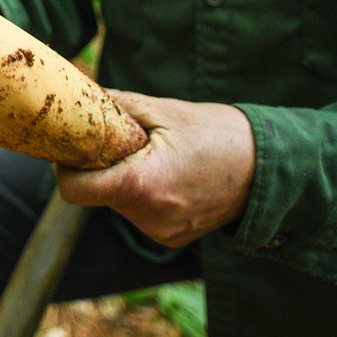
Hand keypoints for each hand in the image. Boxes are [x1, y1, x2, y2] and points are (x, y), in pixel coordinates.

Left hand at [55, 90, 255, 247]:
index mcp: (140, 184)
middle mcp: (148, 217)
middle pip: (98, 194)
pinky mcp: (172, 238)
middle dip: (103, 167)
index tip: (75, 149)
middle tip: (127, 142)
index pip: (74, 191)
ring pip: (119, 204)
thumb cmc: (217, 132)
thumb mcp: (163, 111)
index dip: (67, 168)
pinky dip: (145, 195)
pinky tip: (173, 176)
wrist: (269, 167)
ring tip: (159, 158)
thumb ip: (116, 108)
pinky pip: (141, 214)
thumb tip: (79, 98)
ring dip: (126, 181)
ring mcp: (161, 232)